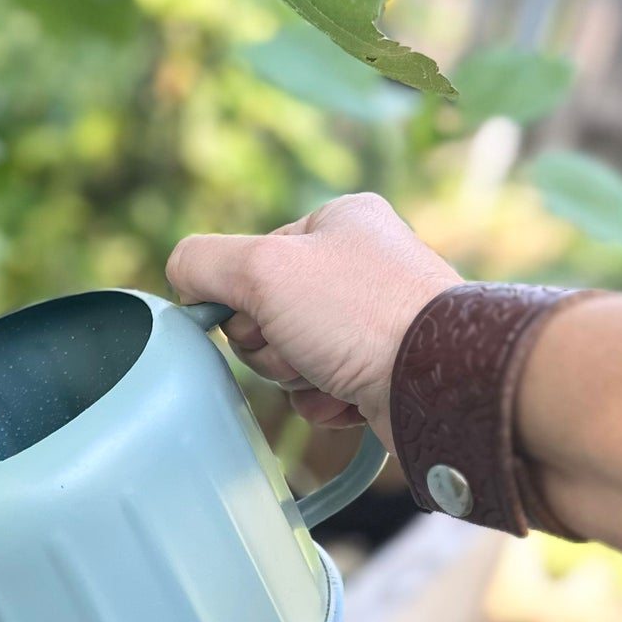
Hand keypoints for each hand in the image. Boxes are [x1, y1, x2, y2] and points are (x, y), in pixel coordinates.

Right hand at [165, 193, 461, 448]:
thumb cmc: (359, 315)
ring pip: (290, 355)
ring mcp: (374, 319)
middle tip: (301, 348)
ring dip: (295, 377)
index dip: (242, 296)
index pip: (251, 258)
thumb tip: (181, 275)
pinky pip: (322, 389)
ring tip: (331, 375)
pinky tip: (349, 398)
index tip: (261, 313)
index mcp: (339, 221)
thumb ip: (203, 261)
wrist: (440, 384)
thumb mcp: (262, 268)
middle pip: (266, 312)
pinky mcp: (385, 369)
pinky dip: (324, 400)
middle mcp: (361, 264)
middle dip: (272, 344)